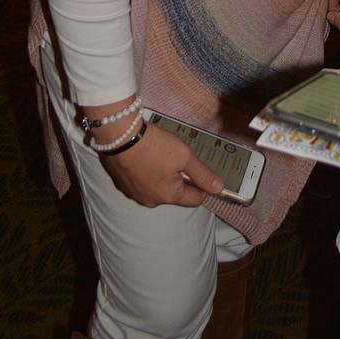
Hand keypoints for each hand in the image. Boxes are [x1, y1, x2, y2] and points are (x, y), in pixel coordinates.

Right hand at [99, 121, 224, 206]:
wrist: (120, 137)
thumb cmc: (156, 147)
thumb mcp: (185, 156)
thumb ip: (202, 174)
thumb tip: (219, 188)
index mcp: (169, 196)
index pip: (194, 199)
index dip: (203, 187)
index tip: (204, 174)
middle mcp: (151, 200)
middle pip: (174, 193)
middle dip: (180, 179)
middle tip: (180, 159)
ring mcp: (134, 194)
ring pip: (156, 187)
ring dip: (162, 176)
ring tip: (162, 155)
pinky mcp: (122, 184)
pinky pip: (141, 182)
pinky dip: (146, 173)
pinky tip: (145, 157)